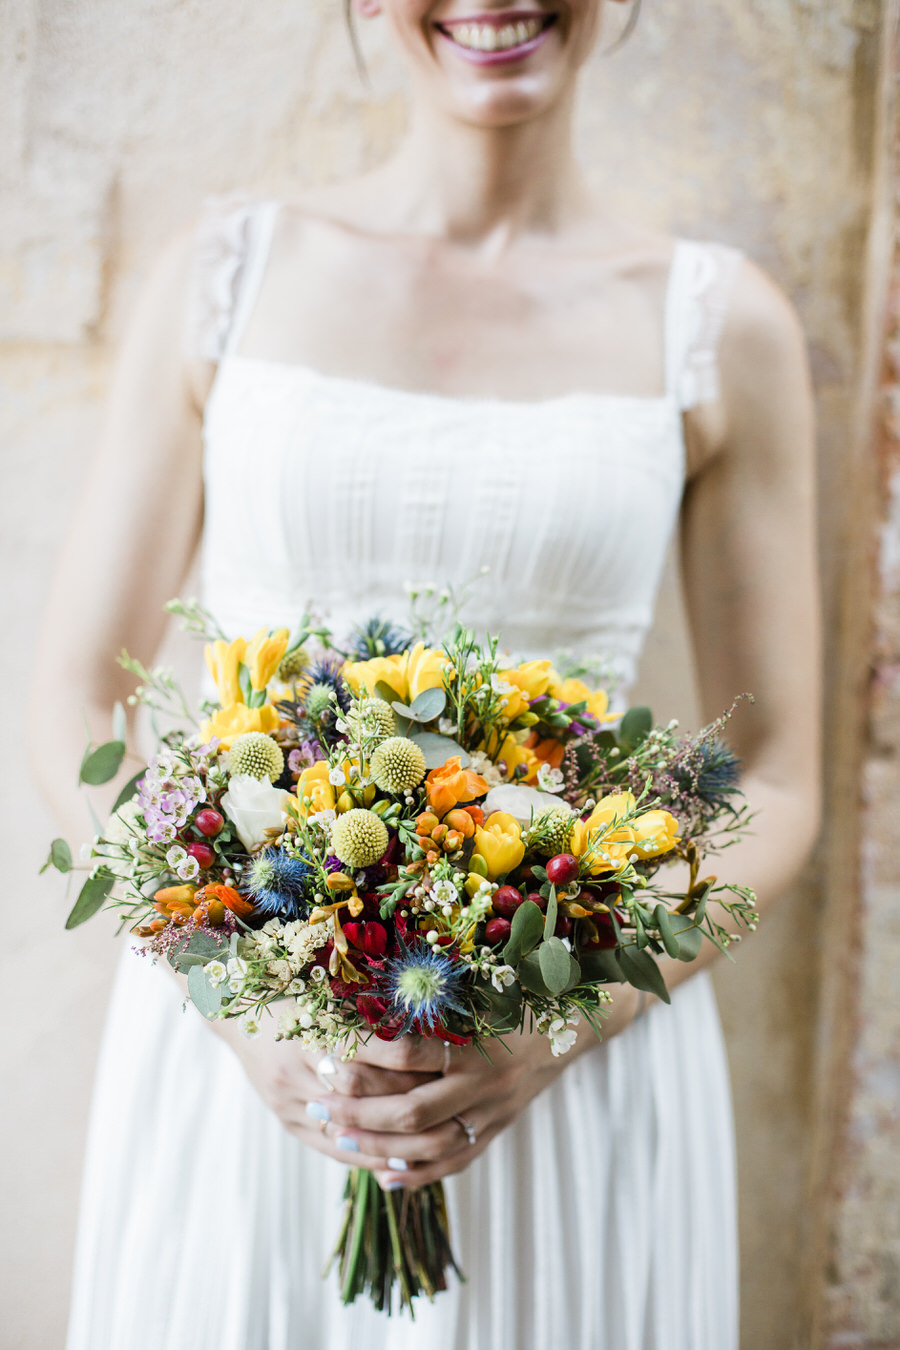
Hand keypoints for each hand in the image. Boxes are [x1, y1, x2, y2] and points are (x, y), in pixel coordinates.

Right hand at [226, 1014, 439, 1169]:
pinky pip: (332, 1148)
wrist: (235, 1014)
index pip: (369, 1049)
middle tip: (447, 1099)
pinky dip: (367, 1155)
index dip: (409, 1058)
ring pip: (349, 1127)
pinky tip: (399, 1160)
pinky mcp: (286, 1120)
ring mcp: (286, 1099)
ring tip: (432, 1135)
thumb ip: (368, 1011)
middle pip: (360, 1090)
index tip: (444, 1057)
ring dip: (390, 1135)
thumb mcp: (326, 994)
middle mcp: (294, 1067)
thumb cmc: (291, 994)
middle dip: (405, 1097)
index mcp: (307, 1027)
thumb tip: (426, 1025)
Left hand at [309, 984, 641, 1188]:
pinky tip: (384, 1177)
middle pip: (413, 1110)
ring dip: (381, 1147)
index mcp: (476, 1039)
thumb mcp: (476, 989)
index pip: (410, 1056)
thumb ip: (428, 1002)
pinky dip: (418, 1175)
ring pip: (430, 1145)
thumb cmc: (514, 995)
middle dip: (360, 1112)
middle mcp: (486, 1081)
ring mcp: (493, 1113)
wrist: (572, 1025)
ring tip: (340, 1140)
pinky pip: (455, 1164)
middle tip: (320, 1107)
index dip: (365, 1060)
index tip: (328, 1058)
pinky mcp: (497, 1132)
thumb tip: (364, 1001)